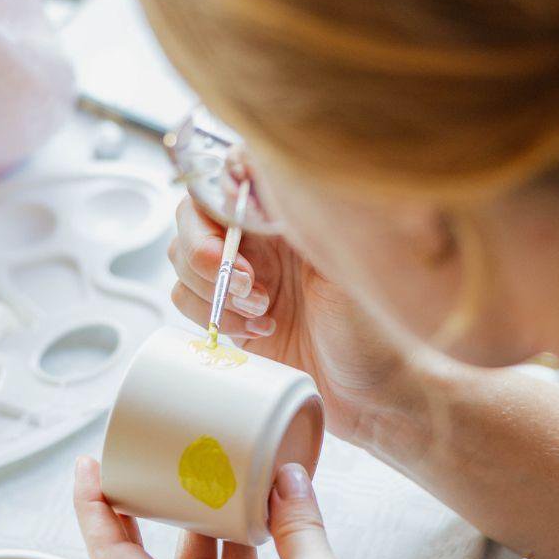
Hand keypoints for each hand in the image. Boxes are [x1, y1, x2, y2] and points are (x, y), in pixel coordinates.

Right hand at [168, 196, 408, 443]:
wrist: (373, 393)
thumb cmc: (375, 325)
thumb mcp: (347, 262)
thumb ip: (301, 214)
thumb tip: (256, 165)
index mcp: (288, 212)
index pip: (229, 174)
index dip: (216, 195)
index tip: (234, 226)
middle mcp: (261, 237)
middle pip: (193, 216)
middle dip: (206, 250)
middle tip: (246, 283)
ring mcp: (242, 275)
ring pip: (183, 260)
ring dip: (212, 288)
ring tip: (265, 310)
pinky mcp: (229, 315)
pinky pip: (188, 301)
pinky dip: (213, 317)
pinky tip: (260, 330)